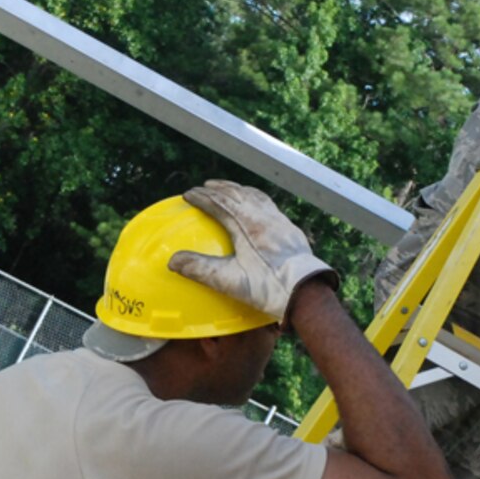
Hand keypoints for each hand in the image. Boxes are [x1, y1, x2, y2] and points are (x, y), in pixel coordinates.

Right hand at [168, 180, 334, 323]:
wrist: (307, 291)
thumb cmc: (268, 287)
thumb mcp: (230, 281)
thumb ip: (200, 269)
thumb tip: (172, 261)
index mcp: (245, 223)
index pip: (219, 203)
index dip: (201, 197)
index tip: (188, 195)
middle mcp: (262, 216)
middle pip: (236, 193)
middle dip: (218, 188)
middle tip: (204, 187)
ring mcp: (279, 220)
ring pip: (255, 196)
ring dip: (238, 190)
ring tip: (228, 189)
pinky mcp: (290, 229)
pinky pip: (269, 205)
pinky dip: (256, 199)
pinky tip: (257, 207)